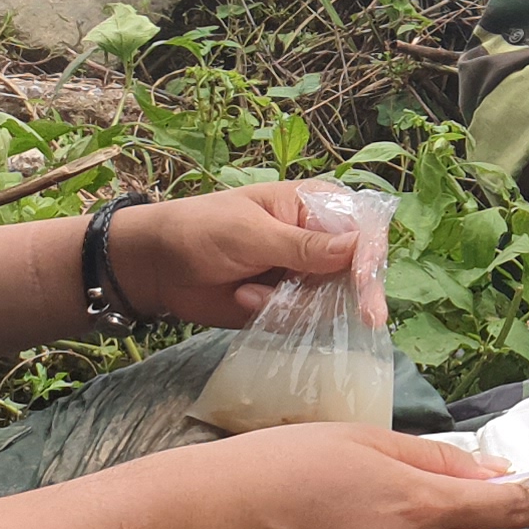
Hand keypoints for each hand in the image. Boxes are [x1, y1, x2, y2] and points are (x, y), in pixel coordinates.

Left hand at [116, 180, 376, 327]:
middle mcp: (320, 240)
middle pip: (360, 272)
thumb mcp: (251, 234)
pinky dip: (277, 317)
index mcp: (316, 206)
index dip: (370, 259)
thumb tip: (358, 247)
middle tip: (361, 318)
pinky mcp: (291, 305)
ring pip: (334, 303)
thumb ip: (303, 246)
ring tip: (248, 293)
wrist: (158, 267)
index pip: (364, 229)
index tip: (365, 291)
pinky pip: (307, 322)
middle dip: (343, 296)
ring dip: (293, 307)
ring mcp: (307, 275)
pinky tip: (245, 300)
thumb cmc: (201, 231)